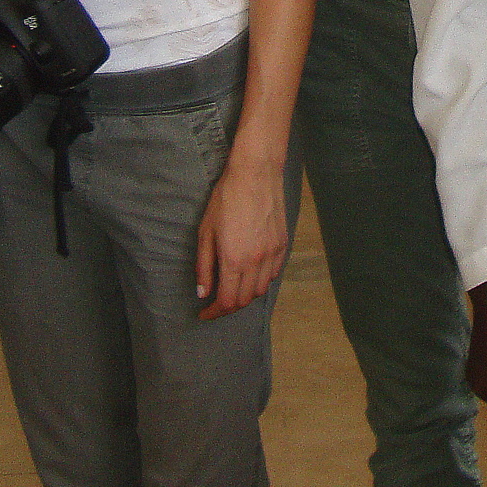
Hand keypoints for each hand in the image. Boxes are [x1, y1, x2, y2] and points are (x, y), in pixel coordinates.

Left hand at [196, 155, 289, 318]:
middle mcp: (256, 261)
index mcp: (234, 260)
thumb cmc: (226, 198)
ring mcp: (273, 253)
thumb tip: (203, 292)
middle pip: (245, 300)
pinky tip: (251, 271)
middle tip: (216, 301)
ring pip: (261, 289)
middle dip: (228, 306)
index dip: (214, 313)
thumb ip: (204, 266)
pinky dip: (262, 280)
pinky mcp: (283, 244)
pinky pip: (274, 273)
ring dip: (246, 294)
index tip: (205, 312)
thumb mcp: (206, 232)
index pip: (227, 301)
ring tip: (233, 287)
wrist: (255, 174)